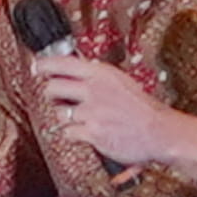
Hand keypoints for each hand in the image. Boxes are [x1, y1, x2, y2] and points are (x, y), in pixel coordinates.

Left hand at [26, 48, 196, 179]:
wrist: (160, 131)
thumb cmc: (143, 108)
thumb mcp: (121, 81)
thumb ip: (97, 77)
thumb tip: (74, 70)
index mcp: (101, 73)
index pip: (63, 62)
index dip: (45, 65)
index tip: (37, 67)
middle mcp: (94, 90)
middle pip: (52, 87)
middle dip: (51, 94)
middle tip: (57, 98)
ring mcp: (92, 112)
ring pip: (59, 113)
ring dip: (66, 117)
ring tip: (83, 119)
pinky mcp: (92, 133)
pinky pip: (69, 133)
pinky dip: (75, 134)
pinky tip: (89, 132)